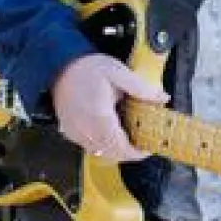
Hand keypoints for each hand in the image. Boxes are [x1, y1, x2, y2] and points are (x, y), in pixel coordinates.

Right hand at [49, 54, 168, 162]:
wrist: (58, 65)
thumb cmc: (85, 68)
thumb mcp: (118, 72)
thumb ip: (141, 88)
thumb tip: (162, 97)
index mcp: (100, 118)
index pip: (122, 147)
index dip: (137, 153)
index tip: (148, 148)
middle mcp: (86, 130)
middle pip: (112, 155)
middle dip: (129, 153)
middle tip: (142, 142)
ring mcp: (75, 133)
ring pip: (100, 153)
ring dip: (116, 150)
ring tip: (129, 136)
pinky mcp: (69, 131)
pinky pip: (89, 146)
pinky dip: (103, 144)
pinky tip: (110, 131)